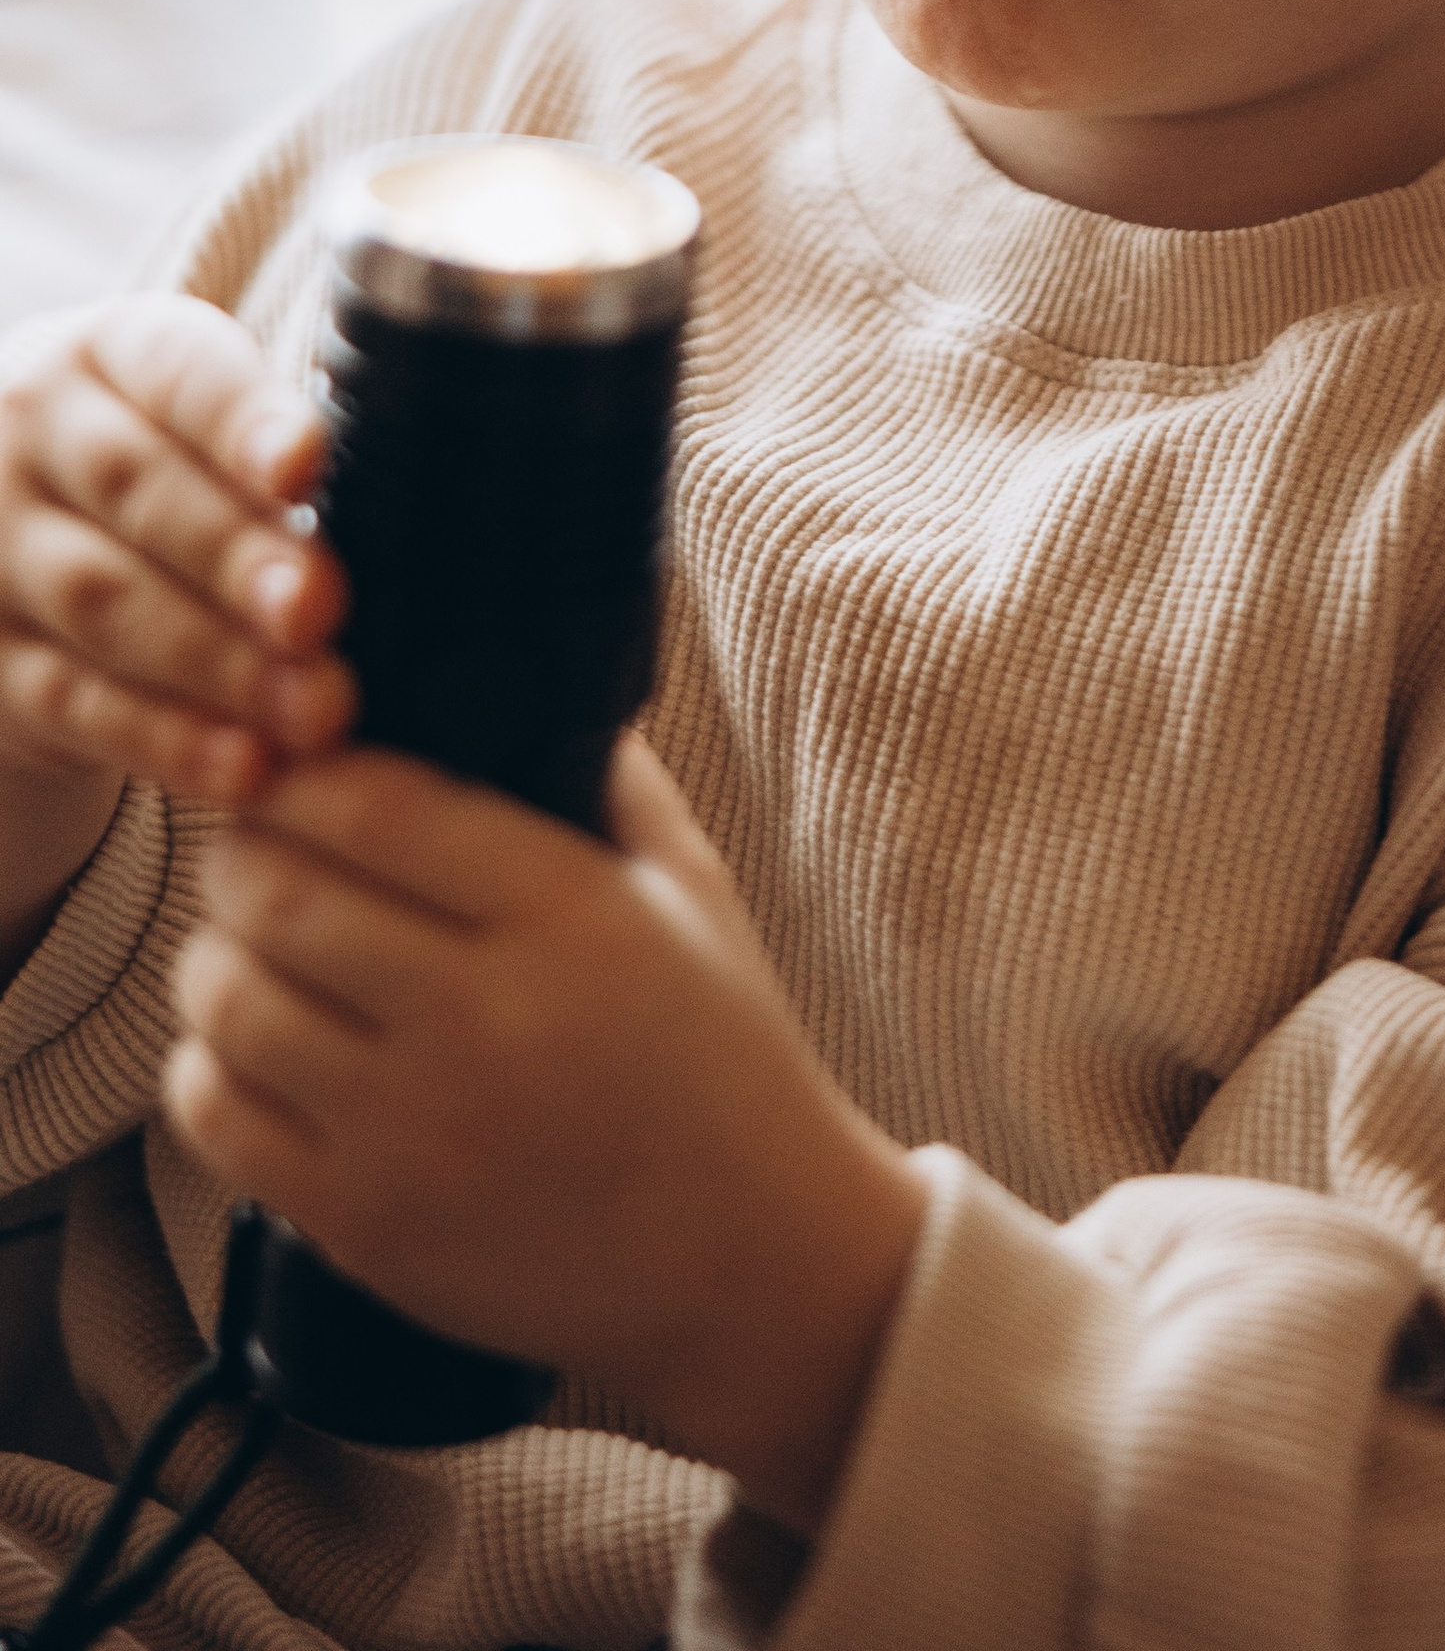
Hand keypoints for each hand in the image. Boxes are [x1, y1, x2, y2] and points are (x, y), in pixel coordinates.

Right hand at [0, 300, 351, 957]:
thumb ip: (291, 448)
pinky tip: (245, 768)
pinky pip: (75, 701)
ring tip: (317, 707)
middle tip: (323, 612)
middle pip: (138, 491)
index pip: (181, 373)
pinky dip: (166, 740)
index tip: (309, 467)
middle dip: (237, 556)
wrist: (17, 528)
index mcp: (113, 352)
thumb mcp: (210, 418)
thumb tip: (434, 490)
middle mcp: (34, 436)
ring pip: (104, 602)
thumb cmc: (176, 460)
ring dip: (216, 661)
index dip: (243, 422)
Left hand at [165, 732, 928, 1531]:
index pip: (377, 808)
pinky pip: (215, 1116)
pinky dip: (205, 1062)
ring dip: (215, 951)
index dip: (308, 770)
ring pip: (225, 1000)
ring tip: (249, 939)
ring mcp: (412, 1134)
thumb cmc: (722, 1055)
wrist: (747, 1262)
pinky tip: (251, 1042)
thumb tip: (515, 674)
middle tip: (258, 844)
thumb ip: (606, 773)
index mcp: (568, 916)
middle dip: (243, 850)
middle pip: (276, 894)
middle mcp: (481, 1021)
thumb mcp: (692, 888)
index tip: (301, 760)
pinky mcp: (363, 1227)